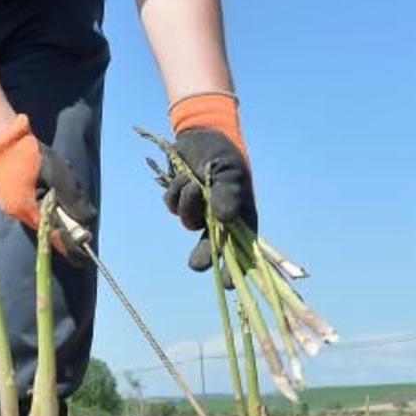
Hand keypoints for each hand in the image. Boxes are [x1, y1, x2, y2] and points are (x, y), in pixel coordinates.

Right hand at [0, 114, 96, 264]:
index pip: (54, 238)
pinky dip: (48, 201)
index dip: (71, 248)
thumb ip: (73, 199)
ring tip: (62, 182)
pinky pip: (35, 208)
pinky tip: (50, 182)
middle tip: (79, 206)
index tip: (85, 258)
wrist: (2, 138)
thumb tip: (87, 220)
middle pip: (49, 229)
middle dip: (67, 222)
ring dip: (58, 208)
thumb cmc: (31, 153)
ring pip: (43, 218)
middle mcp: (19, 213)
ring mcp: (13, 206)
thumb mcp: (59, 173)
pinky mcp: (12, 197)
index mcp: (28, 210)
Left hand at [165, 94, 256, 271]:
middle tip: (197, 265)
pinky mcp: (180, 201)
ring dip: (188, 203)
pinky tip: (183, 178)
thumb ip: (227, 193)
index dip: (238, 267)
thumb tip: (226, 220)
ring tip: (194, 182)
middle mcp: (221, 218)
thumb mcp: (229, 170)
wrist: (200, 133)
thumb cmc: (223, 153)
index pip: (243, 248)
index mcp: (242, 214)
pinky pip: (172, 206)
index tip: (229, 282)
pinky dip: (175, 193)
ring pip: (187, 221)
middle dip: (204, 256)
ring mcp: (200, 211)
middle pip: (211, 247)